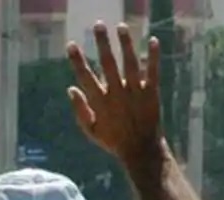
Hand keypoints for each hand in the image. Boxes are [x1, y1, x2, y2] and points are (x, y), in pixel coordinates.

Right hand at [67, 22, 162, 163]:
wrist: (141, 150)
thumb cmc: (114, 141)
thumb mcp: (91, 131)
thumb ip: (80, 110)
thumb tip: (70, 89)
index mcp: (100, 103)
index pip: (86, 77)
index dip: (77, 60)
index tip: (71, 45)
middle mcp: (117, 95)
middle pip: (108, 64)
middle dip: (102, 43)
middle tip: (98, 25)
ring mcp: (135, 93)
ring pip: (129, 63)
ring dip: (125, 44)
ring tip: (120, 26)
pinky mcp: (151, 94)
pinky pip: (152, 72)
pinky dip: (153, 57)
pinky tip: (153, 40)